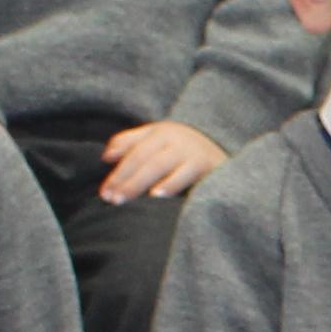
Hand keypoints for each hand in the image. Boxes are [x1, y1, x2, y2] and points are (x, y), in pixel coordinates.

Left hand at [96, 119, 228, 199]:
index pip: (133, 152)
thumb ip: (131, 143)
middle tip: (111, 199)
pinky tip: (156, 195)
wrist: (226, 150)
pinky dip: (170, 184)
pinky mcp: (206, 164)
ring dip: (140, 182)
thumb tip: (106, 156)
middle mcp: (174, 138)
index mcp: (160, 132)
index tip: (104, 192)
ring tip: (124, 198)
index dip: (118, 172)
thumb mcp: (158, 139)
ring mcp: (190, 150)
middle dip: (125, 179)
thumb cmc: (184, 149)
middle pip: (144, 158)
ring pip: (159, 165)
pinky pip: (185, 175)